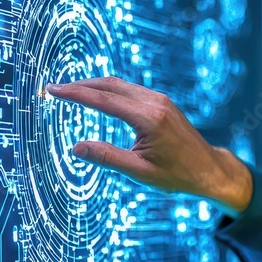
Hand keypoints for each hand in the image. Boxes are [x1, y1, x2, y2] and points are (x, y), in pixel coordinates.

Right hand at [45, 77, 253, 214]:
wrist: (209, 170)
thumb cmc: (177, 176)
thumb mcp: (141, 173)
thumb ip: (108, 158)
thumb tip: (76, 148)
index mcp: (148, 119)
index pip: (103, 100)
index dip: (74, 94)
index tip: (52, 90)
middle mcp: (155, 103)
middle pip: (109, 85)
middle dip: (80, 85)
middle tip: (54, 89)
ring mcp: (160, 100)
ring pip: (120, 85)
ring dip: (94, 86)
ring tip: (70, 92)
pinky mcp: (162, 102)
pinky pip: (130, 90)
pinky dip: (109, 90)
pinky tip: (97, 96)